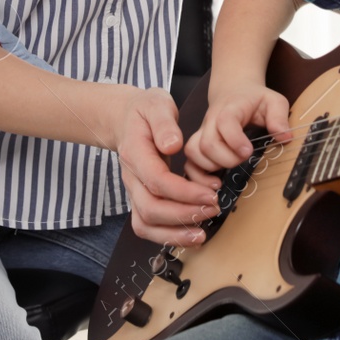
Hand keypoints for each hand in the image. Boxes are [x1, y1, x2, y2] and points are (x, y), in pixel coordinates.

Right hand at [109, 86, 221, 247]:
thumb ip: (164, 123)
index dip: (184, 192)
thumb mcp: (155, 104)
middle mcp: (131, 177)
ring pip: (145, 224)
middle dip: (183, 215)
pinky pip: (148, 226)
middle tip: (213, 208)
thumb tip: (172, 146)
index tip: (210, 193)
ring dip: (174, 234)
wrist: (125, 119)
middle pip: (150, 209)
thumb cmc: (144, 111)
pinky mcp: (141, 199)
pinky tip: (191, 235)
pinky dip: (168, 236)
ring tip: (202, 234)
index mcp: (135, 153)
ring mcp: (134, 191)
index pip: (157, 181)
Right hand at [183, 79, 292, 185]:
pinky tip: (215, 183)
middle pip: (208, 143)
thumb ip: (279, 117)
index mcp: (231, 108)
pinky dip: (198, 176)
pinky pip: (189, 161)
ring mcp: (202, 133)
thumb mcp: (273, 101)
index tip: (248, 151)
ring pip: (194, 152)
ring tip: (229, 171)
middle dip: (227, 159)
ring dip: (212, 167)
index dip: (235, 139)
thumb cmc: (254, 99)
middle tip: (243, 160)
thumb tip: (285, 138)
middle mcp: (211, 120)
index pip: (225, 121)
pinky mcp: (198, 144)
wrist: (234, 90)